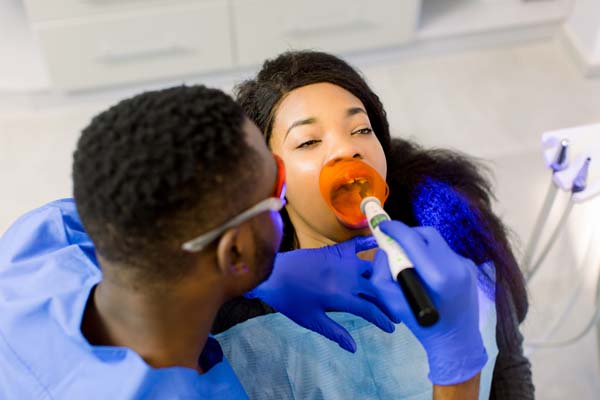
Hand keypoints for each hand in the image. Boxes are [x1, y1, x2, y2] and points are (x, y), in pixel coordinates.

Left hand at [246, 236, 398, 352]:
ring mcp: (342, 261)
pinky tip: (380, 243)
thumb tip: (354, 348)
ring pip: (371, 270)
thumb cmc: (290, 300)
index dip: (383, 319)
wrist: (273, 274)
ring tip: (393, 287)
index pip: (370, 310)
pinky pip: (356, 245)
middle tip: (397, 311)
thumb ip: (335, 332)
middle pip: (376, 290)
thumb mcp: (312, 320)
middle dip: (388, 302)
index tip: (391, 327)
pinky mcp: (335, 250)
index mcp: (341, 297)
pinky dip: (368, 244)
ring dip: (383, 278)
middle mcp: (347, 277)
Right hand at [372, 220, 486, 384]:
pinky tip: (428, 273)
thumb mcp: (392, 302)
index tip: (383, 227)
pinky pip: (445, 252)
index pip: (413, 239)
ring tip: (411, 261)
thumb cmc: (422, 325)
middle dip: (408, 234)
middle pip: (427, 234)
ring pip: (437, 241)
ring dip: (420, 245)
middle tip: (395, 244)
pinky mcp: (470, 267)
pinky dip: (432, 255)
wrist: (457, 341)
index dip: (395, 229)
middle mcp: (456, 265)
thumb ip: (381, 272)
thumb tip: (383, 250)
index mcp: (438, 276)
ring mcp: (466, 265)